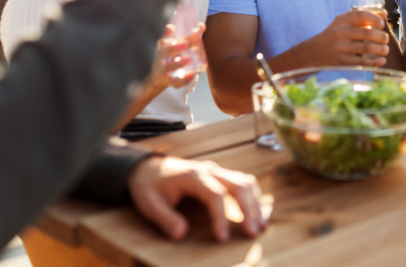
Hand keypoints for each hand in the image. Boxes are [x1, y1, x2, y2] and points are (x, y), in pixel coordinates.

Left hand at [127, 156, 265, 241]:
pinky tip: (256, 213)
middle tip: (253, 233)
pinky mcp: (220, 175)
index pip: (215, 194)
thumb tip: (182, 235)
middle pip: (238, 185)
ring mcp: (217, 171)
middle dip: (249, 209)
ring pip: (245, 182)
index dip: (221, 217)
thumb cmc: (148, 186)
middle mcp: (210, 170)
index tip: (223, 238)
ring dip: (255, 203)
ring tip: (260, 226)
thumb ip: (165, 219)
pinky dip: (253, 197)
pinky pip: (243, 182)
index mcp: (193, 176)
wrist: (146, 167)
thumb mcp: (149, 204)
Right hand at [149, 23, 205, 89]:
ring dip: (178, 63)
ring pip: (168, 67)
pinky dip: (183, 80)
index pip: (163, 40)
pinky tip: (192, 74)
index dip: (167, 33)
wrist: (158, 78)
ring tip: (189, 59)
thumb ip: (187, 37)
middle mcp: (159, 58)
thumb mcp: (174, 47)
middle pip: (163, 52)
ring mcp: (162, 70)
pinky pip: (174, 82)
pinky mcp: (167, 81)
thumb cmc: (169, 57)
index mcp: (161, 48)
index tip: (172, 27)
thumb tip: (201, 25)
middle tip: (186, 43)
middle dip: (174, 47)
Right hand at [306, 10, 388, 66]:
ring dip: (381, 49)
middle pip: (367, 33)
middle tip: (386, 39)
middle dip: (381, 37)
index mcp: (341, 20)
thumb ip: (363, 18)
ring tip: (386, 50)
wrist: (314, 53)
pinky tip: (382, 60)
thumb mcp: (344, 23)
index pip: (361, 15)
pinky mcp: (341, 61)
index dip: (375, 18)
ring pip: (366, 48)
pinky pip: (361, 62)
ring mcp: (340, 48)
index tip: (382, 24)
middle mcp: (339, 33)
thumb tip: (385, 13)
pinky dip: (374, 62)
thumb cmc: (334, 36)